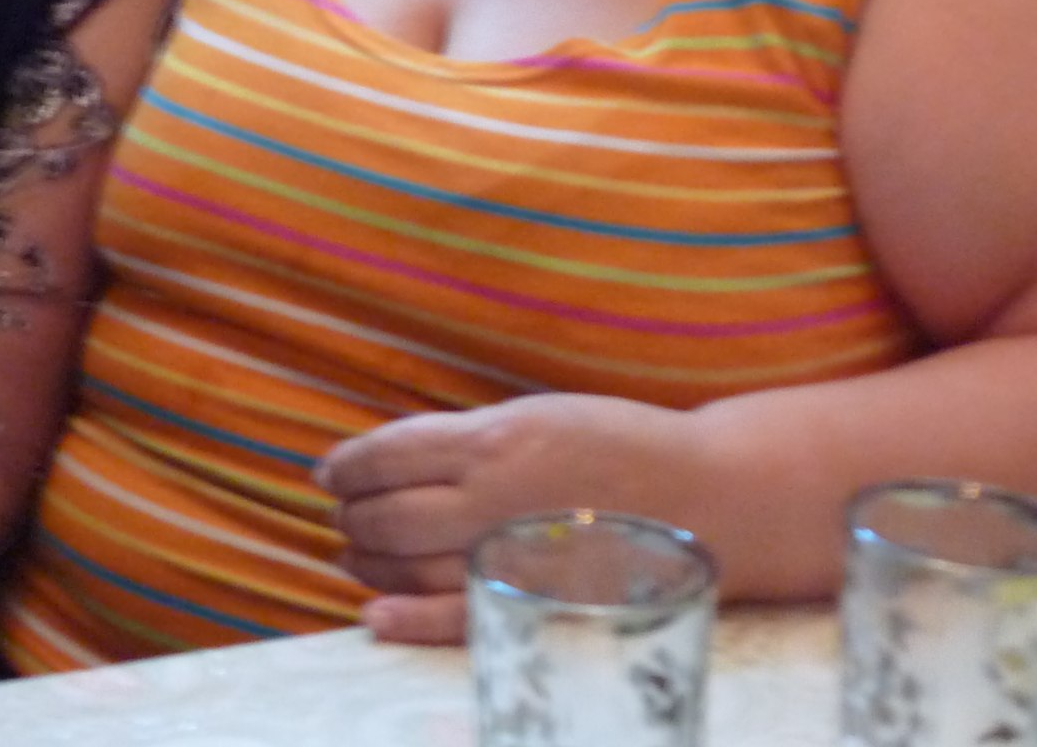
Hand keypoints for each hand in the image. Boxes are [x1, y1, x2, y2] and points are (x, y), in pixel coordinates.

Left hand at [316, 393, 711, 644]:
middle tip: (343, 514)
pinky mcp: (533, 603)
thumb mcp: (536, 415)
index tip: (328, 472)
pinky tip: (374, 614)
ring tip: (353, 554)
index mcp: (494, 439)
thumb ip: (468, 440)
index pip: (387, 455)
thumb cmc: (620, 445)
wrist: (707, 497)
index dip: (347, 465)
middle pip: (387, 515)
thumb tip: (394, 461)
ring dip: (367, 563)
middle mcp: (493, 499)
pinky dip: (404, 619)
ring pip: (408, 568)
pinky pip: (453, 620)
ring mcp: (510, 556)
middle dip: (353, 515)